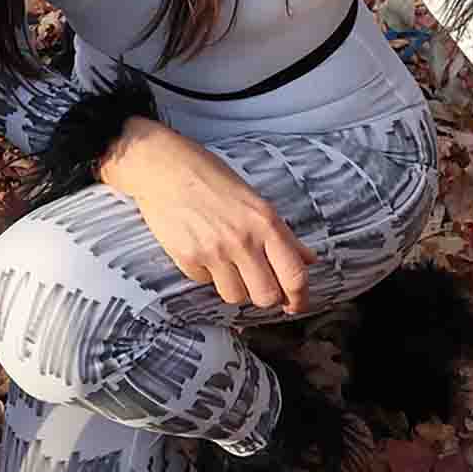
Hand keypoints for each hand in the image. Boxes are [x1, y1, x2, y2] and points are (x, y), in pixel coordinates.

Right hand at [100, 119, 313, 311]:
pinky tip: (203, 251)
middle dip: (266, 296)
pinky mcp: (187, 258)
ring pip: (236, 296)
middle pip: (267, 296)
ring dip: (236, 287)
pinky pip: (205, 283)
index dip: (299, 297)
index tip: (296, 304)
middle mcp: (242, 239)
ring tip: (228, 265)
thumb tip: (308, 259)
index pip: (294, 275)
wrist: (164, 167)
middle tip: (259, 285)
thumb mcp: (255, 201)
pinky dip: (207, 274)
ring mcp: (214, 251)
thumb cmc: (210, 178)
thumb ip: (283, 234)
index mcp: (265, 222)